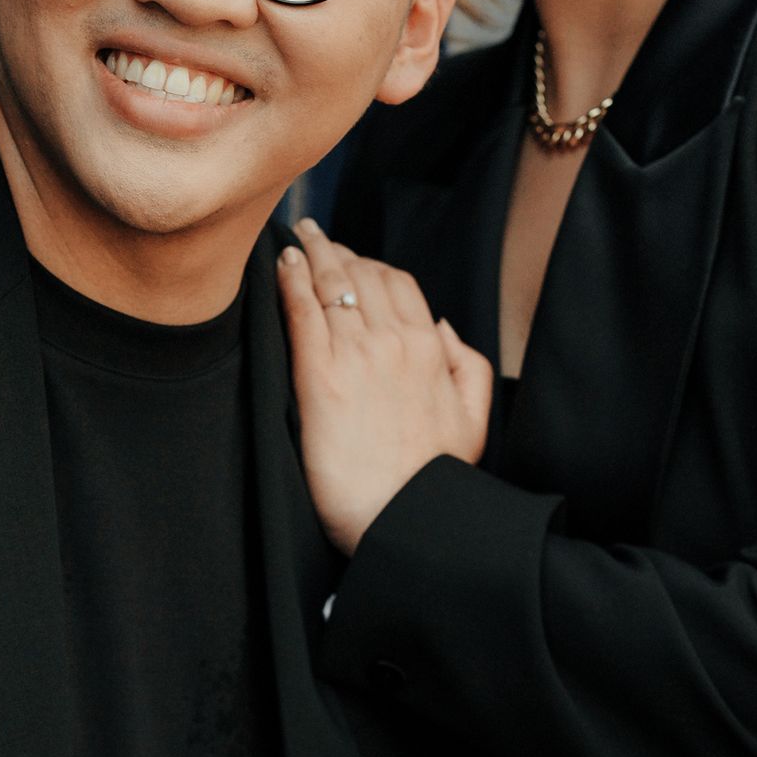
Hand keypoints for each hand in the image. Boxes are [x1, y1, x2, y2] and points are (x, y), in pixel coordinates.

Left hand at [277, 218, 492, 554]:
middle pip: (362, 275)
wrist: (401, 520)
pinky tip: (282, 264)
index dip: (371, 265)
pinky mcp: (318, 378)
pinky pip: (303, 311)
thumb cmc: (433, 480)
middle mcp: (394, 342)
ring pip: (332, 283)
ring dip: (312, 252)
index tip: (352, 259)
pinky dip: (292, 279)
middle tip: (315, 235)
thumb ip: (464, 364)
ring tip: (297, 237)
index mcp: (429, 350)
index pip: (399, 284)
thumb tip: (441, 326)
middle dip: (337, 249)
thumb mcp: (474, 420)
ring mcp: (355, 356)